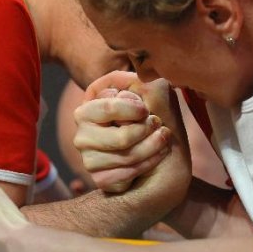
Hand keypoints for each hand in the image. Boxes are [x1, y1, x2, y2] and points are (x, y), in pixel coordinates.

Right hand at [74, 72, 173, 192]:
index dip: (134, 108)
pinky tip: (157, 157)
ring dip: (153, 147)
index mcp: (89, 108)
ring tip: (163, 139)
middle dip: (147, 130)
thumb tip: (133, 72)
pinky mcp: (99, 179)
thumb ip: (140, 78)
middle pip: (121, 136)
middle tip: (159, 126)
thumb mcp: (154, 92)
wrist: (169, 159)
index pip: (109, 107)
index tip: (148, 110)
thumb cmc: (159, 121)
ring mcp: (89, 158)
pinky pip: (124, 174)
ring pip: (125, 155)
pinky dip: (148, 164)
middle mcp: (82, 133)